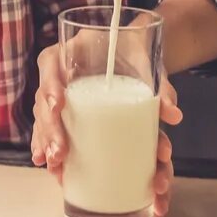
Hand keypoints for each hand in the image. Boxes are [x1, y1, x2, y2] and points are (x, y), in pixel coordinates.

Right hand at [31, 40, 183, 216]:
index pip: (51, 63)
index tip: (59, 104)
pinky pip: (53, 129)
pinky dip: (49, 148)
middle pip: (43, 98)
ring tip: (55, 166)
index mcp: (74, 49)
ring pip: (45, 118)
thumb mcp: (149, 63)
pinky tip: (50, 168)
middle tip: (60, 151)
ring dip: (47, 143)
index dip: (50, 84)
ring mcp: (61, 93)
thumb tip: (173, 116)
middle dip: (50, 128)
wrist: (134, 54)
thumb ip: (161, 86)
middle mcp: (62, 71)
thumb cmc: (135, 53)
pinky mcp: (68, 112)